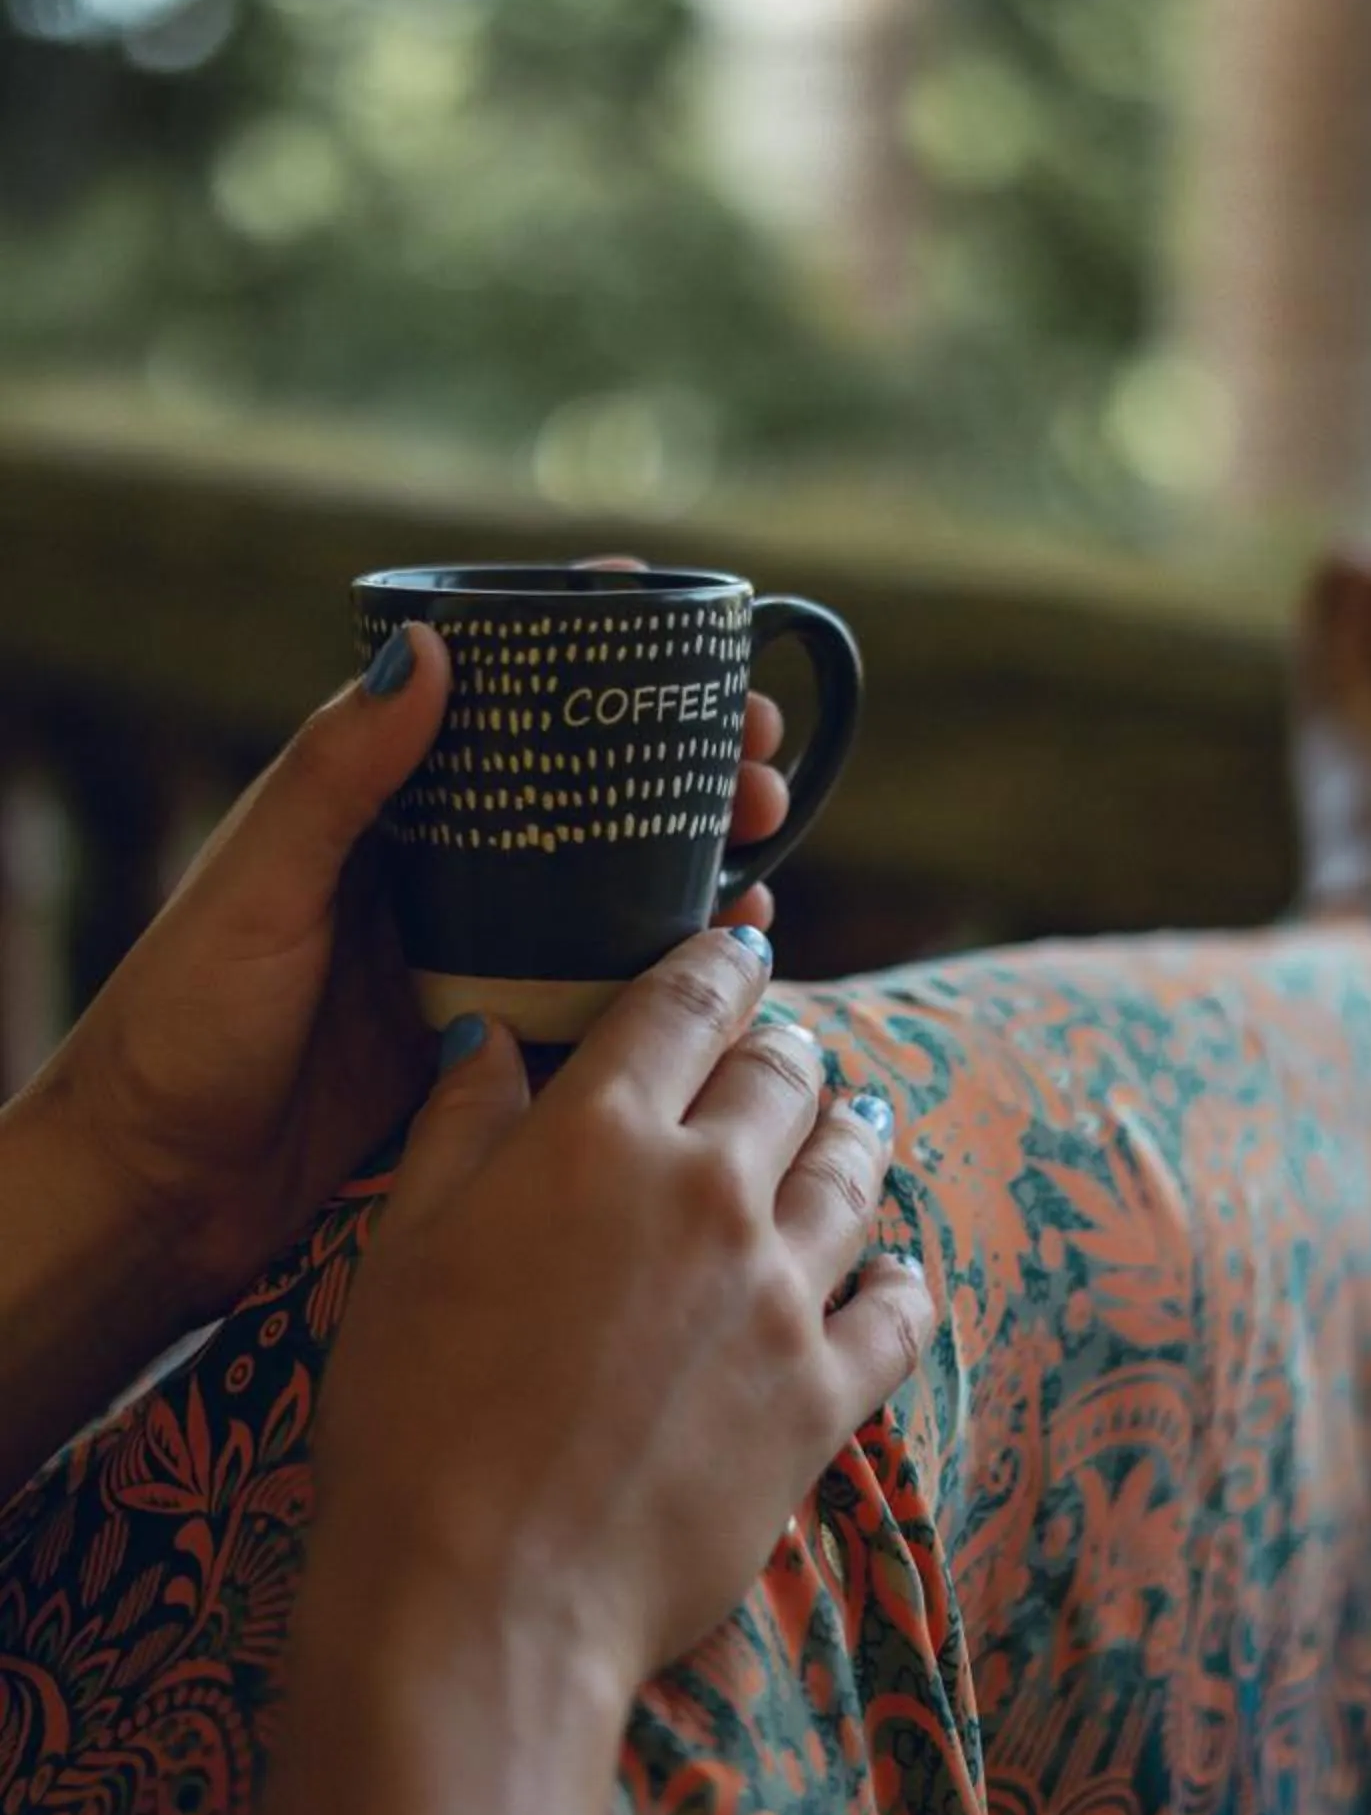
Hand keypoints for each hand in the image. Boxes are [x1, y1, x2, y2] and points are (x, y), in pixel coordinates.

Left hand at [20, 630, 790, 1344]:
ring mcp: (471, 956)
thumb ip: (337, 774)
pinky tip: (736, 948)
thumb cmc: (180, 1025)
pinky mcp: (493, 1044)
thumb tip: (428, 645)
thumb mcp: (260, 885)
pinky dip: (675, 966)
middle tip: (765, 755)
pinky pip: (604, 992)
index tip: (680, 624)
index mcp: (374, 807)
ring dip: (695, 855)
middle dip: (683, 760)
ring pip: (610, 887)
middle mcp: (435, 870)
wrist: (157, 1190)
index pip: (498, 697)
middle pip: (582, 788)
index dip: (595, 654)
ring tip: (769, 839)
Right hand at [313, 927, 931, 1692]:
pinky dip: (901, 1279)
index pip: (687, 1000)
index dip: (720, 958)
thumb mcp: (404, 1245)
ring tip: (859, 1122)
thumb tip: (488, 1032)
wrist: (483, 1597)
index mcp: (601, 1133)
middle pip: (784, 1077)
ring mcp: (779, 1292)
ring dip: (854, 1138)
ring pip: (851, 1175)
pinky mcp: (823, 1395)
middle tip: (786, 1047)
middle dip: (785, 1048)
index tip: (739, 947)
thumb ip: (461, 1125)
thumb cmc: (409, 1417)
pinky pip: (897, 1310)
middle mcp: (710, 1190)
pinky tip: (897, 1270)